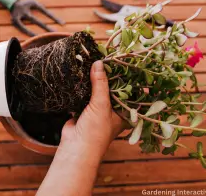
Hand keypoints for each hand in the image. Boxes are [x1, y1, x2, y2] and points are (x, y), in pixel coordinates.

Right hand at [37, 60, 126, 195]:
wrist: (75, 147)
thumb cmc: (95, 132)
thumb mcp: (101, 105)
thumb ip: (100, 83)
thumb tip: (99, 62)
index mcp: (124, 112)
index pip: (130, 91)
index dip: (129, 78)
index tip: (126, 61)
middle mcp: (113, 110)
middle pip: (113, 89)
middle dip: (110, 76)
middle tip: (108, 58)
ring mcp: (99, 109)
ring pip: (99, 90)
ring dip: (96, 79)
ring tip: (95, 61)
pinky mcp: (85, 108)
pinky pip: (86, 93)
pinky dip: (84, 85)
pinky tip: (83, 73)